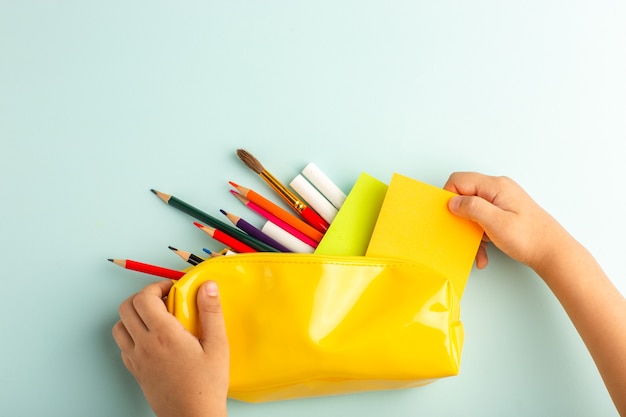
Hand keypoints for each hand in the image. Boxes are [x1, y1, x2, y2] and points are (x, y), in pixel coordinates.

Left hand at [112, 280, 228, 416]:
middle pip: (127, 307)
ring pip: (119, 326)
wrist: (193, 416)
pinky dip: (132, 334)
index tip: (172, 288)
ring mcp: (136, 359)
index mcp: (164, 334)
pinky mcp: (135, 371)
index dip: (157, 286)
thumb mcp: (217, 345)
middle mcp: (145, 345)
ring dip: (134, 315)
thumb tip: (207, 286)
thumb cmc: (207, 385)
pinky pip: (123, 345)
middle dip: (144, 296)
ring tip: (156, 317)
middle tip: (164, 299)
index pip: (144, 298)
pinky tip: (152, 338)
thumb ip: (211, 311)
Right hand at [444, 172, 569, 271]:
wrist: (553, 252)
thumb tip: (452, 202)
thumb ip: (472, 208)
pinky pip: (482, 220)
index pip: (459, 181)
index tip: (450, 217)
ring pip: (472, 211)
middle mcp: (497, 189)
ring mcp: (501, 200)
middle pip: (464, 196)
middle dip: (460, 219)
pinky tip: (485, 251)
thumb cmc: (530, 238)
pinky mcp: (503, 212)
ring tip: (478, 250)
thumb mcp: (496, 223)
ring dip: (470, 232)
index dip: (449, 197)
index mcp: (495, 186)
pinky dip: (480, 236)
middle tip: (463, 235)